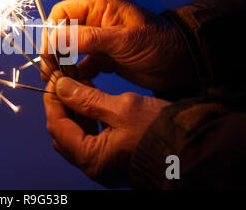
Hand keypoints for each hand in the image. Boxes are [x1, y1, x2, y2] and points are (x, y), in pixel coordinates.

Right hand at [41, 0, 198, 91]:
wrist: (183, 66)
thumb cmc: (159, 45)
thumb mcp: (124, 40)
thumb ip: (89, 38)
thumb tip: (54, 38)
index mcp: (101, 8)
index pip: (63, 12)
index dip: (52, 30)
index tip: (48, 52)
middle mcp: (97, 22)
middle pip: (63, 32)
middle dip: (54, 50)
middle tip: (49, 70)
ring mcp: (100, 42)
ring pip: (70, 50)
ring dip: (63, 64)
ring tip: (57, 81)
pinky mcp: (105, 59)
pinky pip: (83, 65)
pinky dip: (77, 74)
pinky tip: (76, 85)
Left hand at [44, 72, 169, 186]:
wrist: (193, 147)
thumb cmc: (160, 130)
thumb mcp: (121, 108)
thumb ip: (86, 98)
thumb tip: (61, 87)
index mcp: (91, 158)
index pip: (57, 125)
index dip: (52, 100)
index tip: (55, 79)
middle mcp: (93, 166)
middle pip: (63, 132)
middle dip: (62, 104)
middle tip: (65, 80)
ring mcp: (103, 165)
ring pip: (75, 134)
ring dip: (74, 110)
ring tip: (79, 85)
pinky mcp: (113, 158)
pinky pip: (90, 137)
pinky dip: (87, 118)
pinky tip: (91, 99)